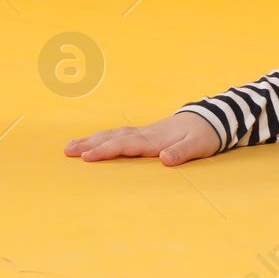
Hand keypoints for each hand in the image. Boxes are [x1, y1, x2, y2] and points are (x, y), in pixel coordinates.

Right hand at [64, 112, 219, 165]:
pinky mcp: (145, 133)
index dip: (106, 151)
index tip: (86, 157)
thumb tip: (165, 159)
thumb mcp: (198, 146)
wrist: (211, 118)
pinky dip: (104, 137)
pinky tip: (93, 141)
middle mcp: (146, 133)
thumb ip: (182, 152)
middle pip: (113, 138)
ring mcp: (144, 132)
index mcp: (155, 138)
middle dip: (89, 144)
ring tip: (71, 146)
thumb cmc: (205, 135)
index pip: (126, 145)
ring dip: (92, 139)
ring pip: (113, 134)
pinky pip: (119, 135)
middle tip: (66, 150)